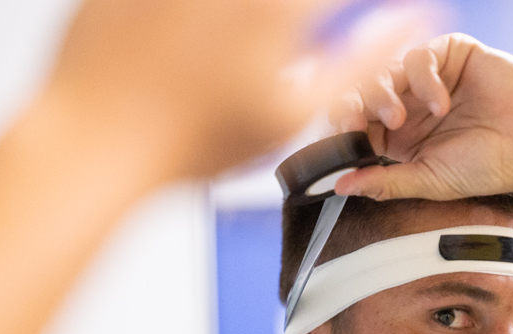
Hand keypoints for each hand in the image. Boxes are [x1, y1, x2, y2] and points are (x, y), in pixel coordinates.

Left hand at [44, 0, 428, 179]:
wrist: (96, 140)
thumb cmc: (193, 141)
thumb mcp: (294, 114)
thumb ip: (363, 62)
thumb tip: (416, 21)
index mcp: (279, 8)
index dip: (362, 7)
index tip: (361, 15)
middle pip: (291, 0)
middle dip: (298, 18)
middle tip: (285, 40)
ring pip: (237, 2)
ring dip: (245, 18)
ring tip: (230, 48)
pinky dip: (197, 15)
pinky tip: (191, 39)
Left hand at [332, 33, 512, 200]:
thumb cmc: (489, 166)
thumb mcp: (430, 181)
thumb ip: (386, 183)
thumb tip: (341, 187)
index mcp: (401, 136)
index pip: (359, 124)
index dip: (345, 128)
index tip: (344, 138)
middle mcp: (411, 103)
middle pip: (364, 92)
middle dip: (354, 107)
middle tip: (359, 124)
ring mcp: (430, 77)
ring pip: (385, 70)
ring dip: (382, 93)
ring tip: (401, 118)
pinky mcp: (451, 54)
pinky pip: (419, 56)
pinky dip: (422, 78)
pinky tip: (441, 103)